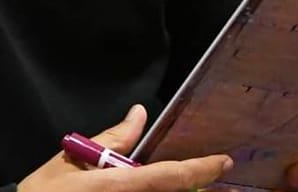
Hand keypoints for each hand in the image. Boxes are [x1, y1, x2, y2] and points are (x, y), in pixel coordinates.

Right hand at [19, 105, 232, 191]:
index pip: (168, 177)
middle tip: (207, 176)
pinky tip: (159, 188)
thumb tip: (140, 114)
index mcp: (117, 188)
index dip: (200, 170)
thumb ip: (112, 141)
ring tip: (187, 181)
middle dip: (192, 187)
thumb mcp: (73, 159)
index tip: (224, 161)